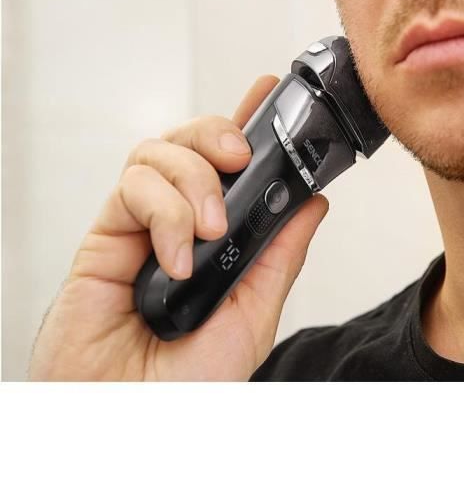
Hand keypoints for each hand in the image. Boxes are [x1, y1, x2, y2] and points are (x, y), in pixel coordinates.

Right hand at [28, 75, 328, 380]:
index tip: (268, 91)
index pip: (232, 165)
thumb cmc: (189, 378)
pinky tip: (176, 257)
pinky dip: (164, 214)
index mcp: (219, 234)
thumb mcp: (254, 314)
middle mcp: (179, 219)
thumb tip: (314, 203)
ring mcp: (141, 223)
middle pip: (191, 142)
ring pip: (159, 153)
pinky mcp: (106, 233)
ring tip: (211, 230)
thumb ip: (281, 255)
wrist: (129, 415)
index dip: (248, 122)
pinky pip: (133, 188)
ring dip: (193, 181)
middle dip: (219, 134)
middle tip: (240, 157)